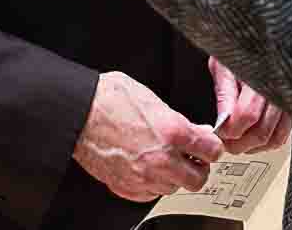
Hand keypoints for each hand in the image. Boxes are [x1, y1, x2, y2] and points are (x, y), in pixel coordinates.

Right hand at [74, 71, 222, 201]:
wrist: (79, 113)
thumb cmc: (109, 99)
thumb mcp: (152, 97)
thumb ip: (177, 118)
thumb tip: (193, 130)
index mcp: (173, 132)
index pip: (213, 151)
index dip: (211, 146)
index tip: (207, 145)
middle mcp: (162, 159)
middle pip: (198, 178)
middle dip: (197, 167)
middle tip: (191, 157)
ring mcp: (144, 177)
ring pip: (174, 188)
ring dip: (174, 176)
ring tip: (163, 160)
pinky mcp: (127, 187)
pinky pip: (151, 194)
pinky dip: (153, 184)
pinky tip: (146, 168)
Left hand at [208, 56, 291, 154]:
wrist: (265, 39)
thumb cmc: (243, 47)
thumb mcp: (225, 64)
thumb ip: (225, 94)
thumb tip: (223, 122)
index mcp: (261, 76)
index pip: (247, 115)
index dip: (230, 130)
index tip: (219, 132)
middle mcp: (279, 90)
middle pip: (262, 132)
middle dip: (239, 144)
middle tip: (225, 142)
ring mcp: (288, 99)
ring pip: (275, 137)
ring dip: (254, 147)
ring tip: (238, 143)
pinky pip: (284, 133)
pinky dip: (269, 143)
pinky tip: (254, 138)